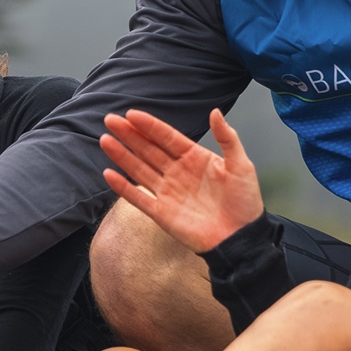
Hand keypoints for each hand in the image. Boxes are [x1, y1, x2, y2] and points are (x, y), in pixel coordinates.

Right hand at [100, 108, 263, 253]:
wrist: (241, 238)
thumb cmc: (245, 202)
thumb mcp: (241, 165)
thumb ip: (228, 138)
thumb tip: (215, 112)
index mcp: (195, 158)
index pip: (166, 137)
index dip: (149, 125)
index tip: (131, 114)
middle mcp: (177, 172)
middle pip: (148, 149)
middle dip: (129, 134)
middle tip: (110, 120)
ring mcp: (168, 192)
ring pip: (139, 169)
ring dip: (122, 155)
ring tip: (105, 139)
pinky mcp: (161, 213)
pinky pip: (138, 198)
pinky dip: (123, 187)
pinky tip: (108, 174)